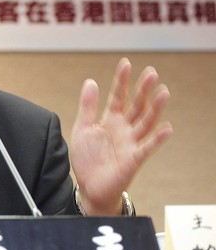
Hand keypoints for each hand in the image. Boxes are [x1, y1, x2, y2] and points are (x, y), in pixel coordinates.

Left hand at [70, 58, 172, 214]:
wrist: (88, 186)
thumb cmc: (87, 158)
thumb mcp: (82, 128)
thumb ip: (87, 106)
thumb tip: (91, 81)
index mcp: (110, 119)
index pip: (118, 96)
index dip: (122, 80)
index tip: (126, 63)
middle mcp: (123, 128)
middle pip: (136, 105)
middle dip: (143, 89)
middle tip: (152, 72)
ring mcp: (131, 143)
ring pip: (146, 122)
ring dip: (155, 108)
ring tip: (163, 92)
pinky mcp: (134, 159)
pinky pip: (148, 147)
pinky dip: (157, 138)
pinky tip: (167, 128)